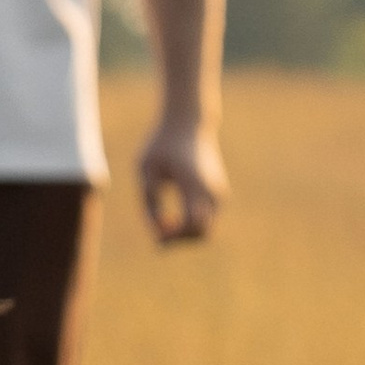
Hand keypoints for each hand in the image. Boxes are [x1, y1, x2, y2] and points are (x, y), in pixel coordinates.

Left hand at [136, 115, 226, 243]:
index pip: (192, 223)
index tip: (154, 231)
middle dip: (179, 240)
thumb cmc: (162, 144)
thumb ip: (149, 199)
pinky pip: (207, 222)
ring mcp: (218, 193)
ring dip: (184, 235)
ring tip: (163, 223)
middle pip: (203, 234)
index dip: (173, 235)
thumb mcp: (146, 168)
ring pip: (207, 231)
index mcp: (194, 183)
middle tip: (157, 235)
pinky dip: (190, 227)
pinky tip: (172, 218)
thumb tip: (157, 230)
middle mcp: (212, 191)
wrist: (188, 124)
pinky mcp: (218, 194)